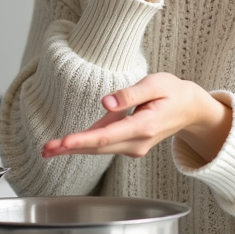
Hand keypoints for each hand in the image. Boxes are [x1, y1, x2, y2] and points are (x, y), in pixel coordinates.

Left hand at [41, 73, 232, 161]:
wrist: (190, 109)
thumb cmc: (172, 92)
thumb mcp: (155, 84)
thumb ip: (130, 94)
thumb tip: (105, 102)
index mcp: (145, 126)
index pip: (108, 136)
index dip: (83, 140)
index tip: (63, 143)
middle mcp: (138, 142)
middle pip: (98, 147)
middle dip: (69, 149)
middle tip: (44, 149)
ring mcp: (135, 147)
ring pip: (99, 148)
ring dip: (73, 148)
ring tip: (48, 149)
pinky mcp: (130, 145)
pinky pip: (105, 144)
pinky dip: (86, 142)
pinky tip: (68, 142)